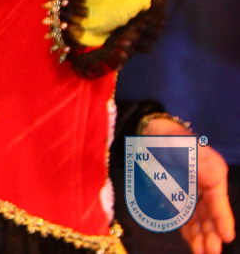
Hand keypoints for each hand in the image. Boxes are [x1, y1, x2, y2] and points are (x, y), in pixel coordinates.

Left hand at [141, 118, 234, 253]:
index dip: (222, 218)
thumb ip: (195, 162)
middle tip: (212, 253)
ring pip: (200, 219)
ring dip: (202, 237)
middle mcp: (206, 185)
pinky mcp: (181, 197)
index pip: (218, 200)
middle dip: (212, 234)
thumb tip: (214, 179)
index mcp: (212, 172)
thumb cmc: (165, 136)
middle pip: (211, 214)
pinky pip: (187, 217)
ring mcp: (194, 192)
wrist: (148, 134)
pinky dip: (189, 231)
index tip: (227, 236)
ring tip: (203, 253)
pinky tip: (192, 243)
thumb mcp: (178, 144)